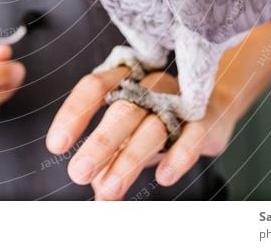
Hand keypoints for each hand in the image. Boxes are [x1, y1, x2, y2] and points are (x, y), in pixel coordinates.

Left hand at [46, 68, 236, 199]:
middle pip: (122, 109)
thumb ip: (111, 155)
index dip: (74, 114)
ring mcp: (180, 99)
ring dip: (129, 159)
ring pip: (153, 126)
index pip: (95, 88)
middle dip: (99, 144)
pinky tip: (163, 177)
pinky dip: (178, 156)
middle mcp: (150, 85)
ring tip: (109, 191)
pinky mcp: (208, 118)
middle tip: (77, 173)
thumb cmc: (158, 117)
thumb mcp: (130, 133)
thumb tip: (92, 184)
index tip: (56, 145)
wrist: (215, 103)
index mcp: (126, 80)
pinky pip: (193, 135)